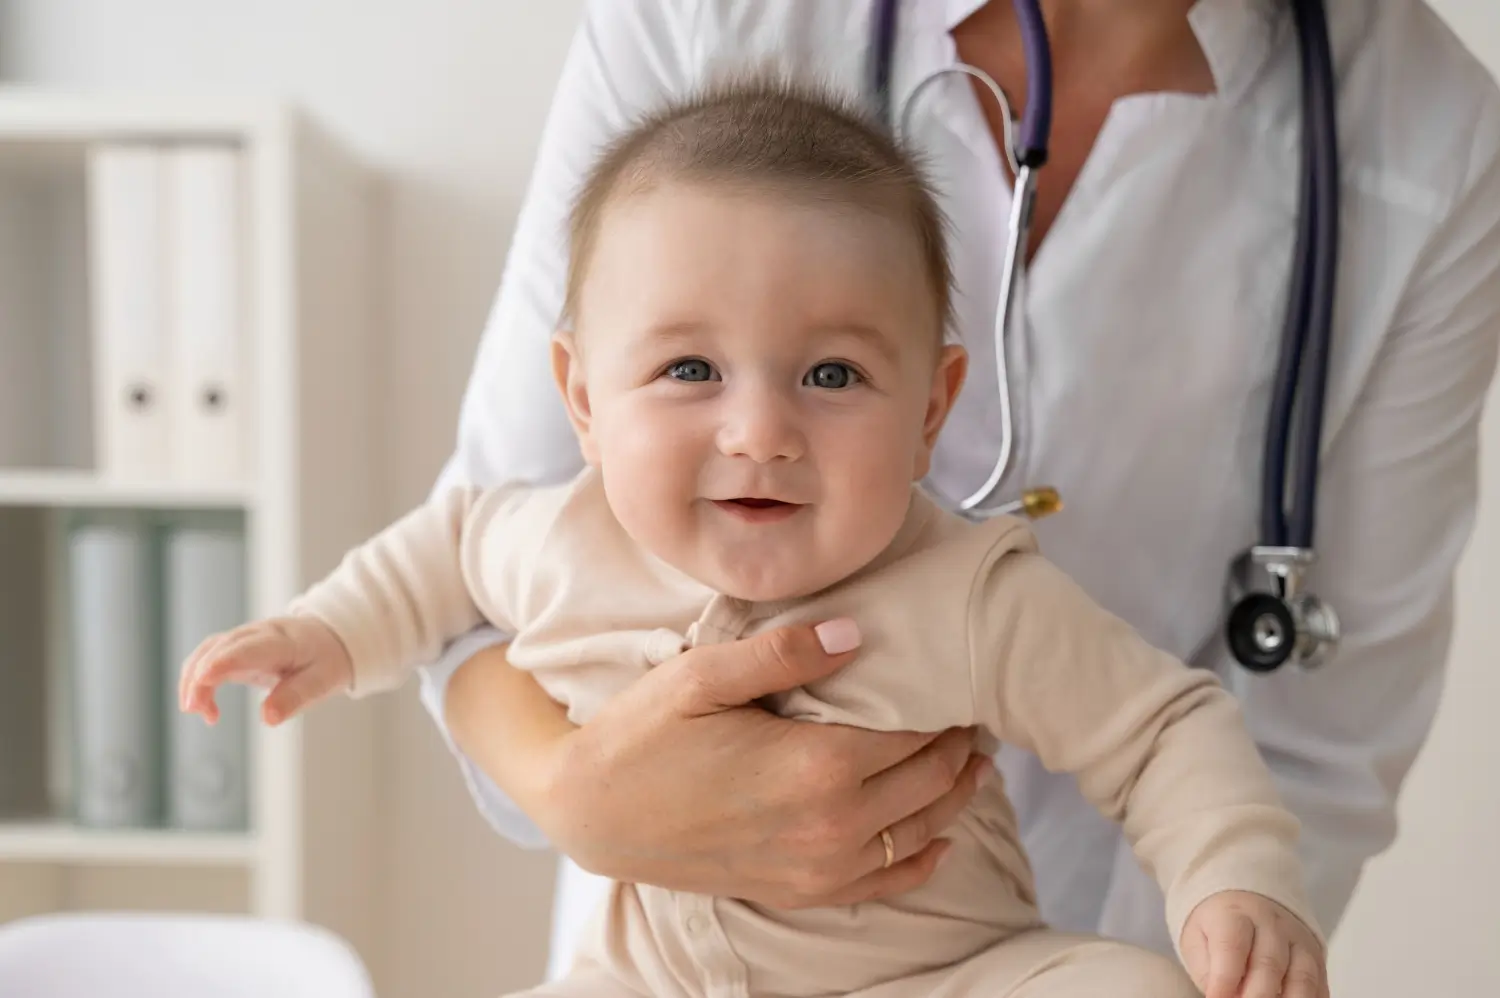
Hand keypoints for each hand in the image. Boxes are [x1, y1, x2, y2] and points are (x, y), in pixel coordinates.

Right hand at [178, 616, 353, 725]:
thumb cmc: (325, 660)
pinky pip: (208, 657)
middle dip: (201, 677)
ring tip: (196, 711)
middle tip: (195, 710)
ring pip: (208, 650)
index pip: (248, 648)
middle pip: (220, 648)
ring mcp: (245, 637)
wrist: (329, 638)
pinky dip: (197, 679)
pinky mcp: (236, 646)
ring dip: (193, 679)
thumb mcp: (321, 681)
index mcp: (283, 641)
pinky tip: (200, 705)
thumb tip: (267, 718)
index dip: (223, 662)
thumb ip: (295, 698)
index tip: (204, 680)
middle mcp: (258, 634)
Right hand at [508, 619, 987, 908]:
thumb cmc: (641, 736)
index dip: (943, 705)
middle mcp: (830, 823)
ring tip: (973, 765)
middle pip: (926, 780)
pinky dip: (921, 860)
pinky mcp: (797, 891)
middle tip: (972, 716)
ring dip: (953, 797)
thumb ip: (785, 653)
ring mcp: (817, 866)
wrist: (590, 814)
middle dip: (957, 747)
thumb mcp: (703, 675)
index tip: (958, 682)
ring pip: (918, 832)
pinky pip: (883, 882)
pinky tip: (938, 840)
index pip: (913, 731)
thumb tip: (859, 636)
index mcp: (816, 764)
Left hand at [1181, 890, 1328, 997]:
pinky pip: (1319, 986)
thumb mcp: (1197, 940)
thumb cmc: (1220, 927)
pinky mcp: (1317, 959)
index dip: (1224, 979)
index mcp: (1235, 914)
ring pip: (1302, 978)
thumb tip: (1220, 996)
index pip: (1232, 947)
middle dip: (1255, 996)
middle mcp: (1271, 924)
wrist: (1249, 902)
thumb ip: (1207, 970)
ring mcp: (1298, 940)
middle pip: (1268, 964)